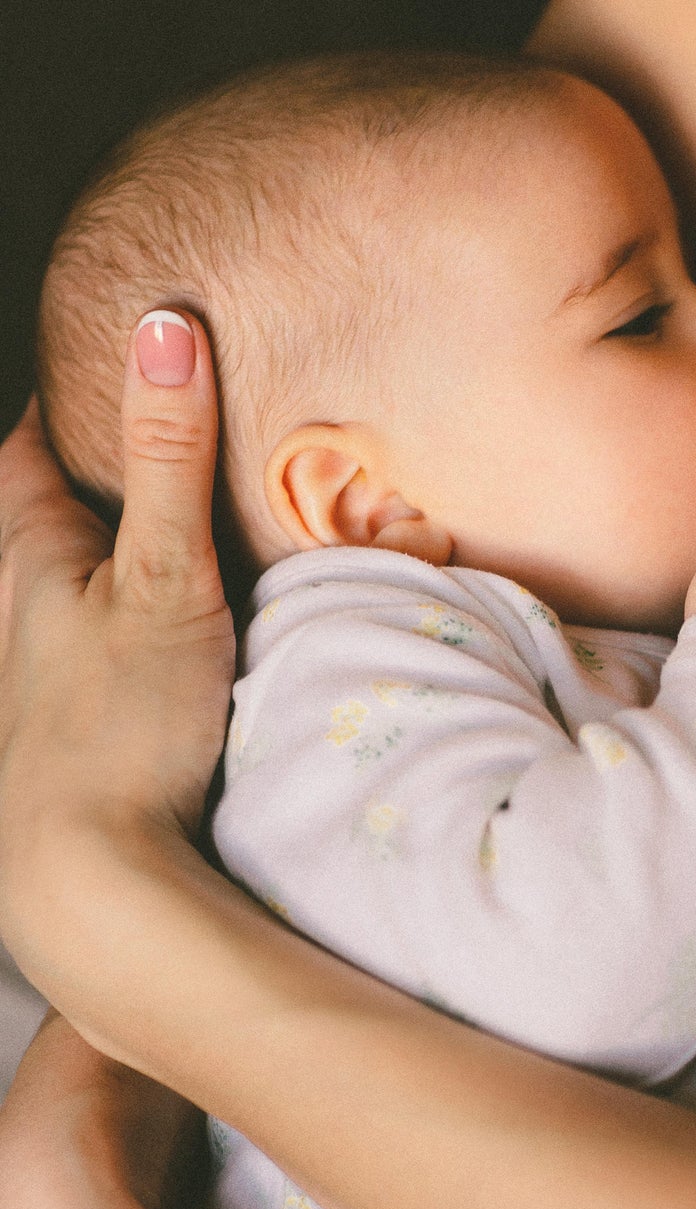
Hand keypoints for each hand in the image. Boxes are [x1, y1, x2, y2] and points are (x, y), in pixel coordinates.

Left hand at [0, 314, 232, 994]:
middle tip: (121, 451)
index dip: (58, 411)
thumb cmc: (118, 731)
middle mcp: (10, 619)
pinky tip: (135, 669)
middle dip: (66, 488)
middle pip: (26, 528)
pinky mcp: (54, 752)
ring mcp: (28, 689)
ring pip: (40, 605)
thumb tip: (163, 325)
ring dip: (78, 574)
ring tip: (130, 552)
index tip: (99, 367)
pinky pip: (69, 671)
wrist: (85, 883)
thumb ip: (168, 458)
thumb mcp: (163, 577)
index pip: (26, 458)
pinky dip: (97, 647)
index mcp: (29, 562)